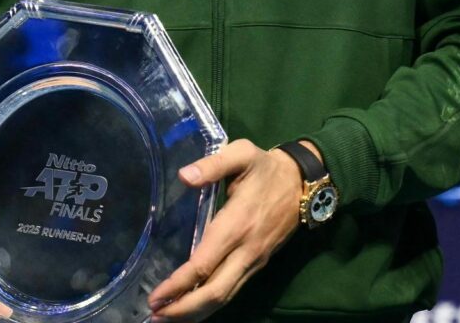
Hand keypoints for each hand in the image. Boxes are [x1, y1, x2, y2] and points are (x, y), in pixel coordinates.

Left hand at [148, 139, 308, 320]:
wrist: (304, 182)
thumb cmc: (267, 168)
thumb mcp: (243, 154)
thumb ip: (213, 164)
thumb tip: (184, 176)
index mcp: (237, 225)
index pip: (204, 265)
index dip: (178, 284)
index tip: (155, 296)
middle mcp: (246, 250)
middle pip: (215, 292)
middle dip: (184, 309)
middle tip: (155, 315)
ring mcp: (254, 260)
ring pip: (225, 297)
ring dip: (195, 312)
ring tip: (167, 318)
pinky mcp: (257, 264)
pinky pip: (233, 291)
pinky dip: (210, 304)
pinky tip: (192, 307)